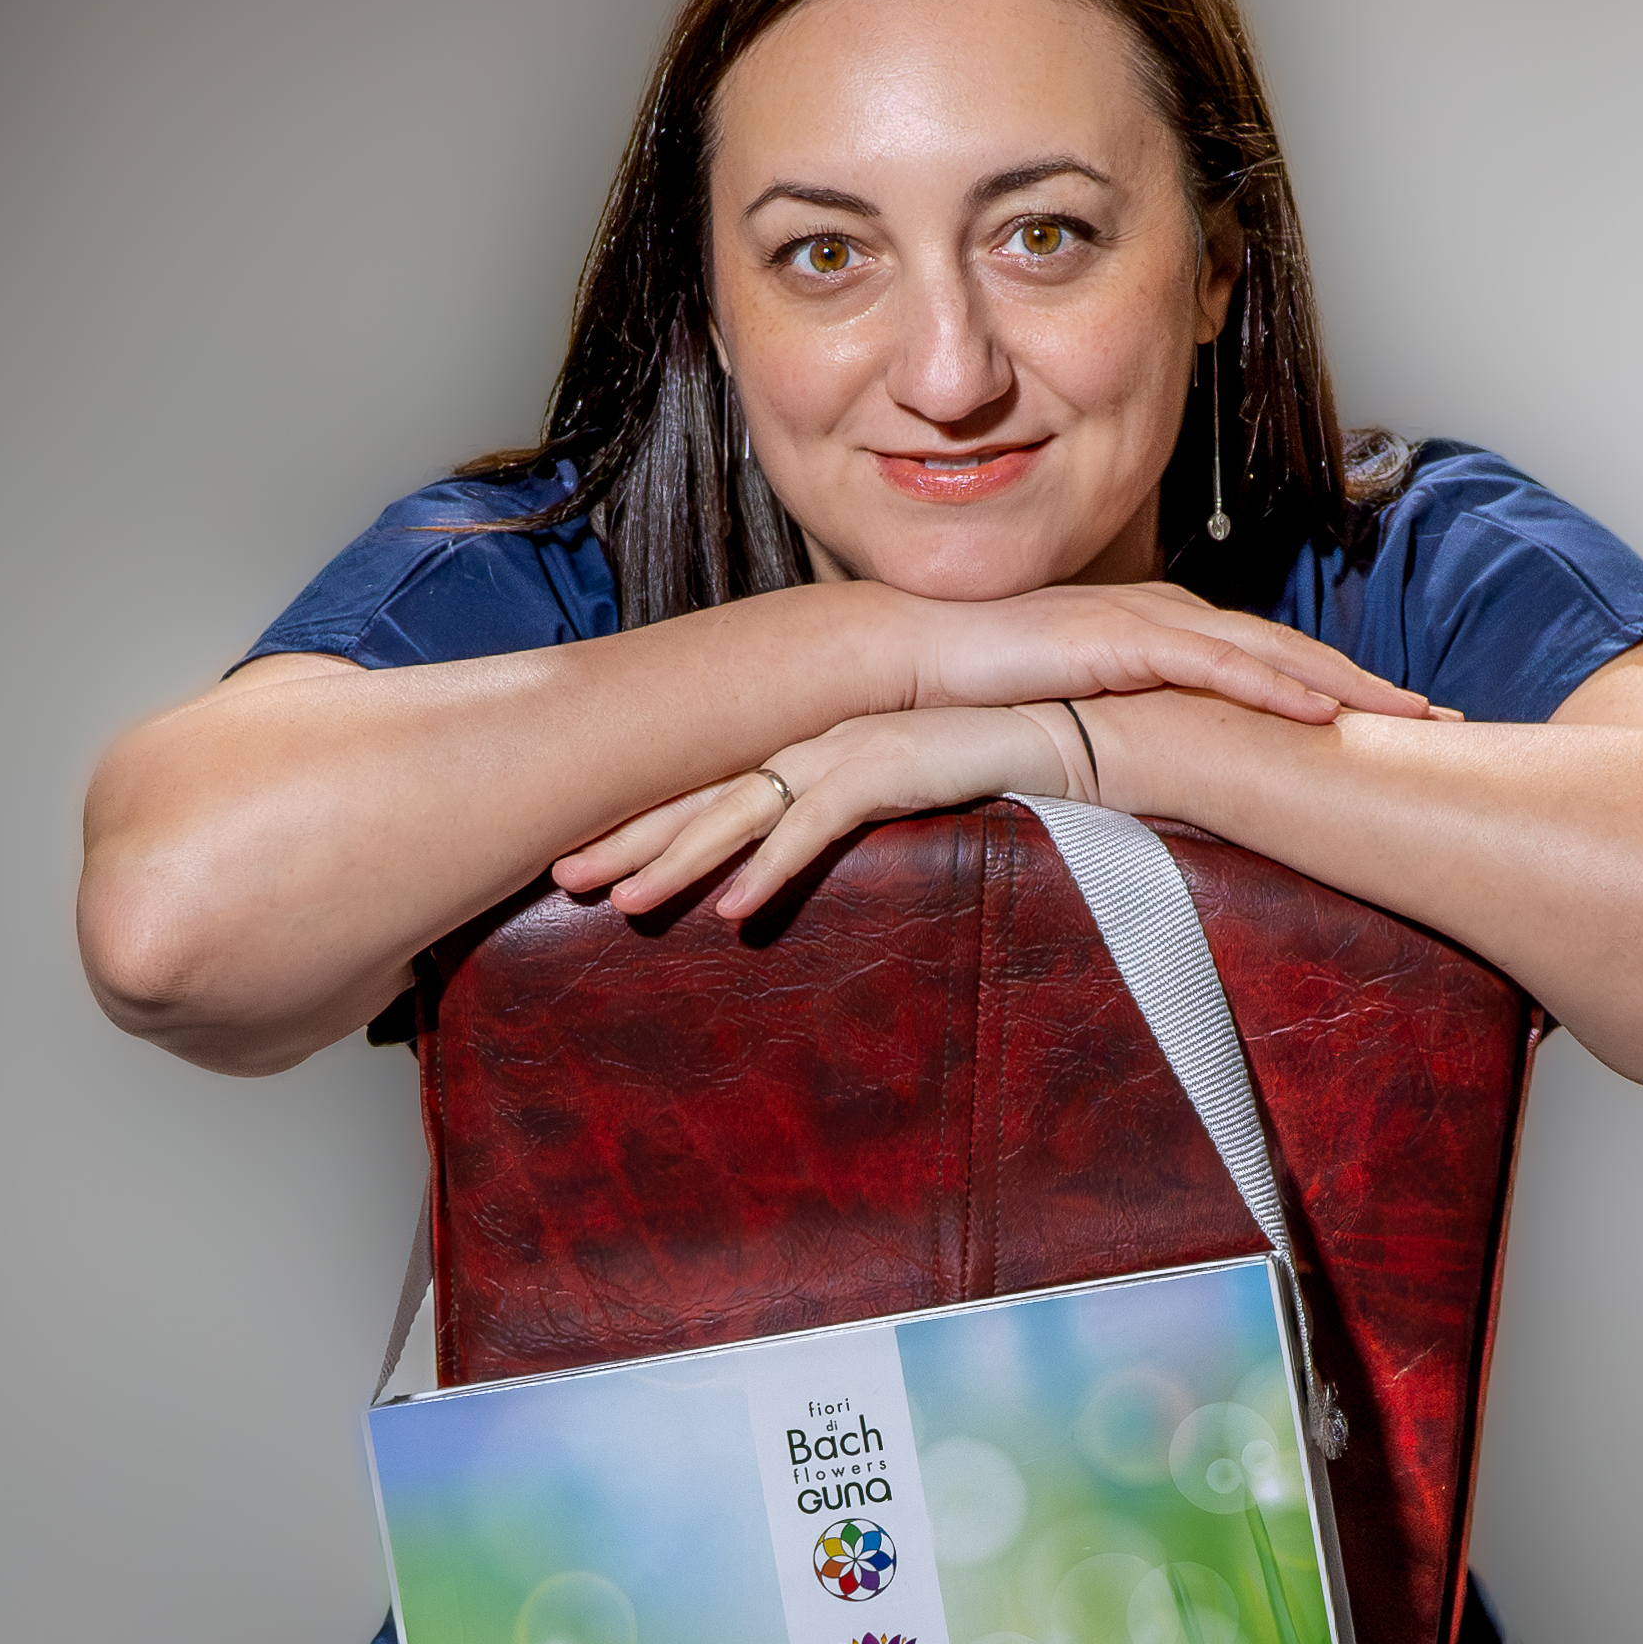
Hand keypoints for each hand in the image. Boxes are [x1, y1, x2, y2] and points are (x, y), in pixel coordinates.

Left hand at [555, 703, 1090, 919]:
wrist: (1082, 733)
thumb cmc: (999, 777)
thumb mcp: (905, 807)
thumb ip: (853, 832)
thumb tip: (798, 885)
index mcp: (815, 751)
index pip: (712, 790)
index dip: (645, 826)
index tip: (586, 862)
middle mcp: (819, 742)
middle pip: (704, 794)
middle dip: (629, 838)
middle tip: (560, 876)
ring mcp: (852, 748)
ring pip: (743, 809)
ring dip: (678, 859)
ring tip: (620, 905)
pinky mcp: (893, 764)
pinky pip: (817, 824)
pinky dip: (771, 866)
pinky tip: (732, 911)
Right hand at [869, 583, 1428, 724]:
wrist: (906, 658)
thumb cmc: (981, 690)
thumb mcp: (1079, 717)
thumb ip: (1130, 736)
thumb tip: (1169, 788)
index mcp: (1164, 634)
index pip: (1273, 663)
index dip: (1344, 692)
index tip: (1406, 727)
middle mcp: (1168, 617)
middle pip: (1293, 652)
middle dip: (1372, 686)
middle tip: (1448, 720)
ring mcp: (1146, 621)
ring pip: (1271, 654)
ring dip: (1347, 686)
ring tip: (1412, 717)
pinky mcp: (1116, 639)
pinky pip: (1212, 664)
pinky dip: (1273, 686)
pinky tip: (1324, 714)